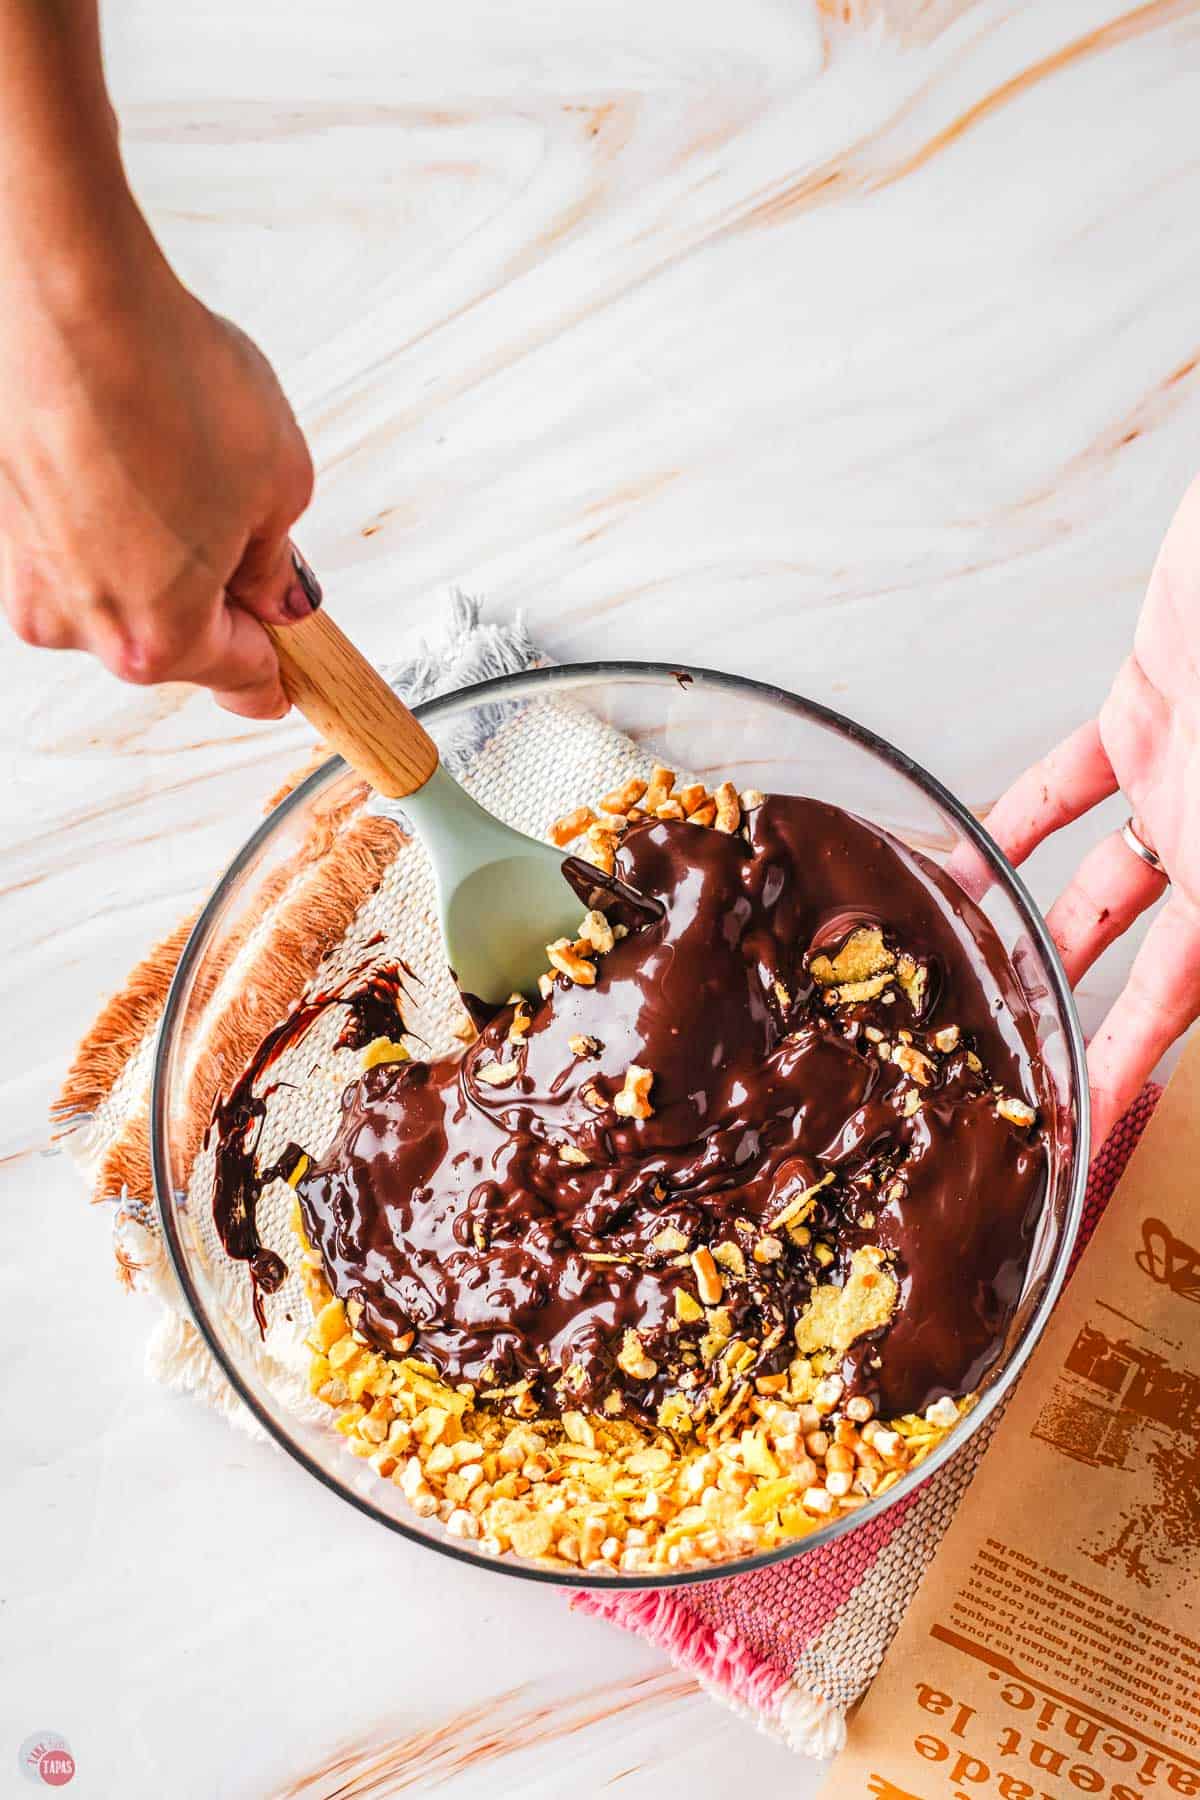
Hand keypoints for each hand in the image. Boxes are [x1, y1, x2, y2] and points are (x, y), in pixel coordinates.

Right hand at [0, 255, 315, 718]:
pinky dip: (104, 513)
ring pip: (116, 589)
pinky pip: (72, 541)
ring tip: (174, 463)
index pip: (237, 675)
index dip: (273, 670)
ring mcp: (27, 575)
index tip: (284, 681)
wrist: (66, 296)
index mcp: (157, 639)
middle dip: (213, 596)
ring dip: (154, 551)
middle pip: (171, 638)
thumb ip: (277, 561)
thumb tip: (275, 592)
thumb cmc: (164, 380)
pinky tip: (124, 450)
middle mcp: (79, 624)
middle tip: (244, 527)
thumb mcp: (279, 483)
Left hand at [985, 477, 1199, 1150]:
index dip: (1141, 1062)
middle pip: (1151, 959)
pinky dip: (1014, 827)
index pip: (1190, 997)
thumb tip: (1187, 966)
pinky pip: (1068, 789)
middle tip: (1017, 1065)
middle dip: (1088, 1016)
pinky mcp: (1145, 717)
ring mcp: (1186, 783)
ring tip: (971, 979)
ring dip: (1036, 930)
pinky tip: (959, 867)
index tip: (1092, 1123)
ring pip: (1099, 882)